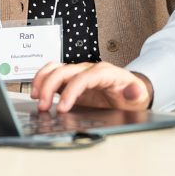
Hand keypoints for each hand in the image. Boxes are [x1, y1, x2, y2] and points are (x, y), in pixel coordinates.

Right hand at [31, 61, 152, 112]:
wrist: (128, 92)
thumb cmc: (131, 92)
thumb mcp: (138, 94)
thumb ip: (135, 92)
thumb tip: (133, 90)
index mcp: (104, 72)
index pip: (83, 77)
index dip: (71, 91)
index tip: (62, 107)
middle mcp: (88, 70)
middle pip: (64, 70)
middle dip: (50, 87)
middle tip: (43, 106)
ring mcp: (78, 74)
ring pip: (55, 68)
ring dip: (42, 81)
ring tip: (36, 98)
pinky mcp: (71, 81)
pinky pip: (53, 74)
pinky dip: (42, 80)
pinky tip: (37, 93)